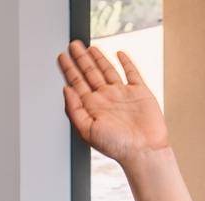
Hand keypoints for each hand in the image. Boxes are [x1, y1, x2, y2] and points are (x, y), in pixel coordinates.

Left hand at [58, 40, 168, 164]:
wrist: (143, 150)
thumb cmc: (116, 146)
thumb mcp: (87, 130)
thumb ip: (74, 110)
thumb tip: (65, 89)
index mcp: (92, 107)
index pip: (77, 83)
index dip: (69, 69)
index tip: (61, 57)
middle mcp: (106, 99)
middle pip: (90, 73)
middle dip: (81, 59)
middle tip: (72, 45)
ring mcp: (122, 94)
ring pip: (108, 71)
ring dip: (98, 59)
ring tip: (89, 48)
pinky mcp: (140, 92)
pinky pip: (132, 73)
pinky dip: (126, 62)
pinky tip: (119, 54)